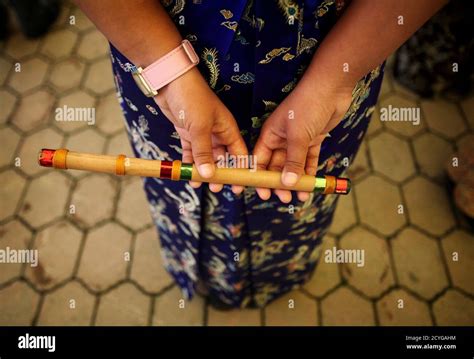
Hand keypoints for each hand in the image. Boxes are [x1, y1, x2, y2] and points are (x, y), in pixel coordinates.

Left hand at [154, 67, 247, 193]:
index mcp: (228, 129)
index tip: (239, 186)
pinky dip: (189, 164)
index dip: (241, 170)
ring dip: (203, 171)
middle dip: (220, 173)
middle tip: (216, 188)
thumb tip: (209, 175)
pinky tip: (187, 175)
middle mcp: (217, 133)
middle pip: (222, 158)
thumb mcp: (200, 127)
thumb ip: (204, 152)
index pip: (239, 153)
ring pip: (205, 158)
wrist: (170, 81)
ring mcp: (202, 134)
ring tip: (199, 184)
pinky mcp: (187, 133)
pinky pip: (191, 153)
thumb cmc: (192, 98)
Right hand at [253, 79, 353, 202]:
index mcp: (270, 134)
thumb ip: (292, 161)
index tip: (262, 193)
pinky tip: (310, 186)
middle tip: (283, 198)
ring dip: (295, 181)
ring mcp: (297, 140)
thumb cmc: (307, 105)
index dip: (259, 177)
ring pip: (293, 166)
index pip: (259, 160)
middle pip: (276, 166)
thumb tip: (287, 184)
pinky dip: (309, 173)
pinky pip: (308, 160)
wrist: (332, 87)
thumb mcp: (298, 136)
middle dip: (279, 183)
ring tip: (298, 197)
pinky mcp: (313, 139)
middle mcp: (281, 139)